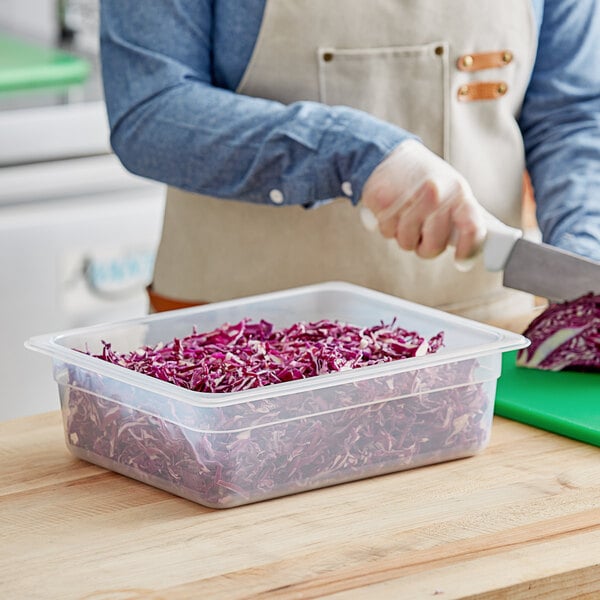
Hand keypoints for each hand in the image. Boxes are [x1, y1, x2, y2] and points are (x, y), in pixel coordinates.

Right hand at [360, 139, 486, 260]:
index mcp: (458, 192)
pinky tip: (393, 210)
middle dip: (426, 245)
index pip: (472, 228)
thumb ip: (467, 216)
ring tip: (406, 215)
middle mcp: (436, 194)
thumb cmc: (424, 178)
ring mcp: (409, 198)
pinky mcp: (384, 202)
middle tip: (423, 229)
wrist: (389, 155)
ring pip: (406, 243)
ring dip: (405, 235)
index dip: (468, 250)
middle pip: (433, 246)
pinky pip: (387, 234)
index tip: (461, 260)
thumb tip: (492, 241)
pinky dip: (388, 227)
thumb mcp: (452, 189)